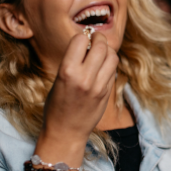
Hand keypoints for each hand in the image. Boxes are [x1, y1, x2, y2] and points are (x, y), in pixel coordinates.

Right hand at [39, 31, 117, 153]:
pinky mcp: (107, 93)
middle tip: (95, 40)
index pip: (80, 40)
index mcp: (67, 72)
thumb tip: (87, 43)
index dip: (82, 37)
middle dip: (99, 38)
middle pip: (101, 46)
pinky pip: (113, 70)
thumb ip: (73, 62)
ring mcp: (99, 86)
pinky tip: (102, 68)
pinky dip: (109, 65)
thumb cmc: (56, 105)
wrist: (66, 132)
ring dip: (108, 50)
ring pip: (112, 56)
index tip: (82, 40)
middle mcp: (85, 78)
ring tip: (101, 53)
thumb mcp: (58, 80)